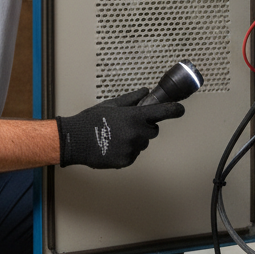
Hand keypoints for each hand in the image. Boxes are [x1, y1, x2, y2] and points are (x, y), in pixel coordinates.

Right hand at [55, 89, 184, 168]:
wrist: (74, 141)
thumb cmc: (91, 121)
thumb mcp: (111, 105)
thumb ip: (131, 99)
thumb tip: (145, 92)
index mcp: (133, 117)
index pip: (162, 112)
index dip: (174, 110)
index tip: (180, 109)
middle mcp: (136, 133)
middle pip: (153, 131)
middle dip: (145, 127)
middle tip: (128, 125)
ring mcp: (132, 149)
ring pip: (142, 143)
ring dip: (135, 140)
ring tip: (115, 136)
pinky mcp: (126, 161)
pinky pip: (133, 154)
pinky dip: (127, 151)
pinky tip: (112, 146)